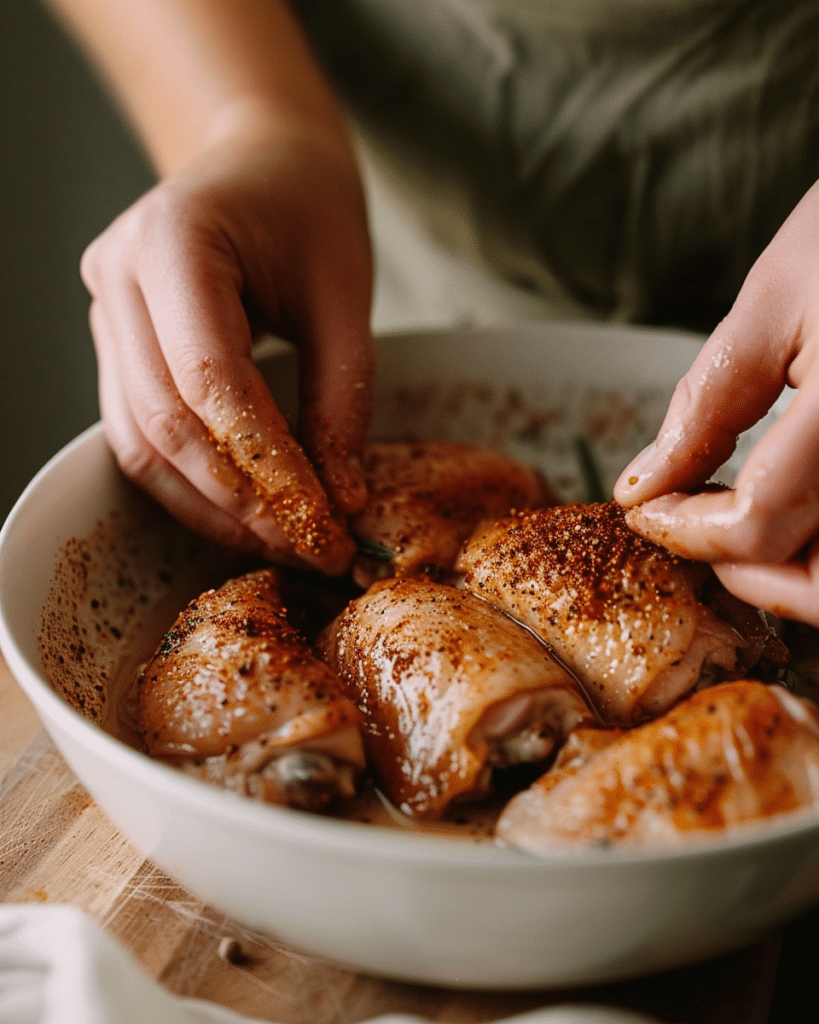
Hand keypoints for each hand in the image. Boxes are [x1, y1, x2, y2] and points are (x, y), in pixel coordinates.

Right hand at [81, 115, 373, 573]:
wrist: (263, 161)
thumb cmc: (309, 210)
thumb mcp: (344, 293)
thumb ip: (343, 396)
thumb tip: (342, 500)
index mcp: (174, 240)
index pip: (211, 379)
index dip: (266, 464)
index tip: (323, 522)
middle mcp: (118, 275)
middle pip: (166, 422)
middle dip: (241, 501)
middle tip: (310, 546)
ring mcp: (104, 312)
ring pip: (140, 443)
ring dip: (212, 507)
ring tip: (283, 543)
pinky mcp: (114, 347)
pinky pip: (139, 436)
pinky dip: (191, 485)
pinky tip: (245, 513)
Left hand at [614, 180, 818, 624]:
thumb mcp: (770, 304)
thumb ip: (705, 407)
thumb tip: (643, 487)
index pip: (760, 523)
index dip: (687, 531)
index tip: (646, 509)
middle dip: (742, 571)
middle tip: (691, 530)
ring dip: (791, 577)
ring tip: (738, 527)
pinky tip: (789, 509)